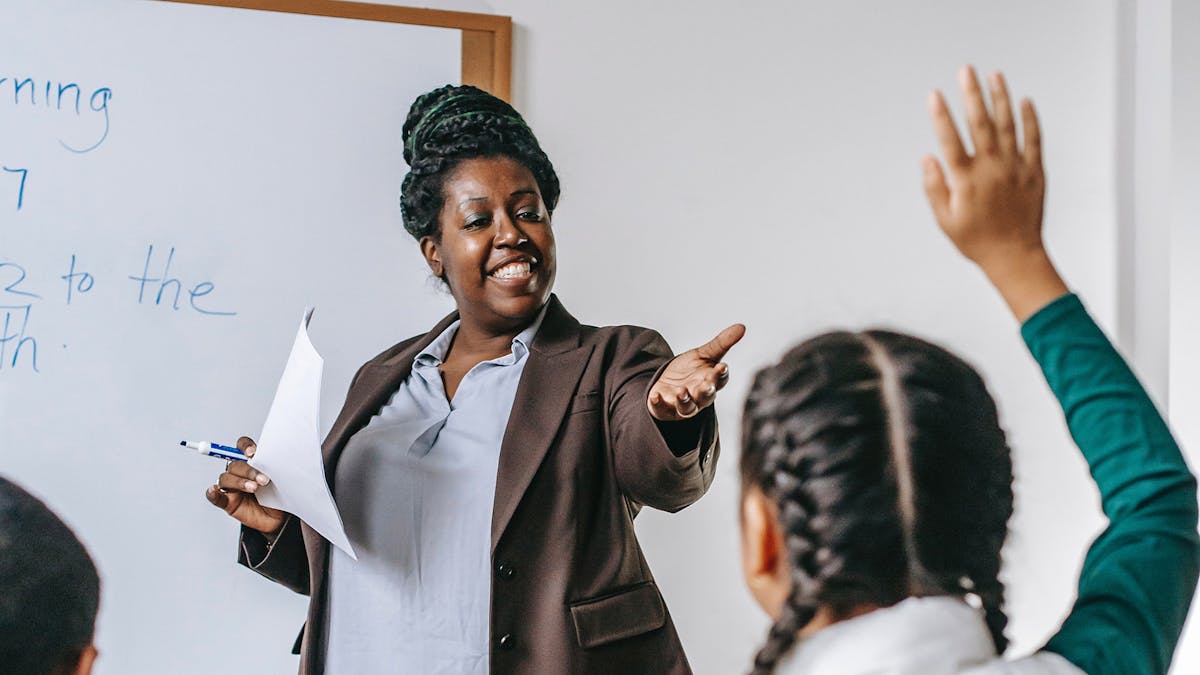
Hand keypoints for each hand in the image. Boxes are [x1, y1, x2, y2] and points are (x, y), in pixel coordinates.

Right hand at [204, 436, 285, 533]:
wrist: (280, 518)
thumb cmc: (279, 496)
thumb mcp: (280, 479)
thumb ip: (273, 467)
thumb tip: (274, 458)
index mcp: (251, 462)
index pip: (242, 447)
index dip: (245, 446)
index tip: (252, 453)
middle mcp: (239, 472)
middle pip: (234, 464)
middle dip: (248, 471)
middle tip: (263, 480)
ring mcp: (232, 487)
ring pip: (226, 478)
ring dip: (239, 482)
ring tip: (254, 488)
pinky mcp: (228, 502)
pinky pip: (215, 497)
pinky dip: (212, 493)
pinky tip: (214, 490)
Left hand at [648, 324, 745, 420]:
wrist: (668, 383)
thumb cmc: (690, 370)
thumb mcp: (704, 354)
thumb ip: (722, 343)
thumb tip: (742, 326)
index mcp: (710, 382)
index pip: (720, 380)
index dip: (721, 374)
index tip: (722, 366)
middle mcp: (699, 396)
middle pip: (706, 396)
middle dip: (706, 391)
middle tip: (707, 384)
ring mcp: (682, 405)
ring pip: (687, 407)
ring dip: (684, 400)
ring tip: (681, 392)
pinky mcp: (664, 408)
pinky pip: (661, 408)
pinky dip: (658, 404)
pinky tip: (654, 396)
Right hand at [923, 66, 1066, 320]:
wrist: (1015, 256)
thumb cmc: (976, 240)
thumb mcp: (945, 220)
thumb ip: (934, 187)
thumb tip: (928, 157)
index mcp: (966, 180)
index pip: (950, 140)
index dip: (941, 116)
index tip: (934, 95)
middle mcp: (991, 169)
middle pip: (980, 124)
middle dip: (971, 94)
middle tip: (966, 71)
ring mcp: (1015, 168)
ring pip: (1008, 125)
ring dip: (1000, 98)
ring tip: (994, 76)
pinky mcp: (1034, 171)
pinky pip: (1034, 139)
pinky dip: (1030, 119)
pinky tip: (1025, 101)